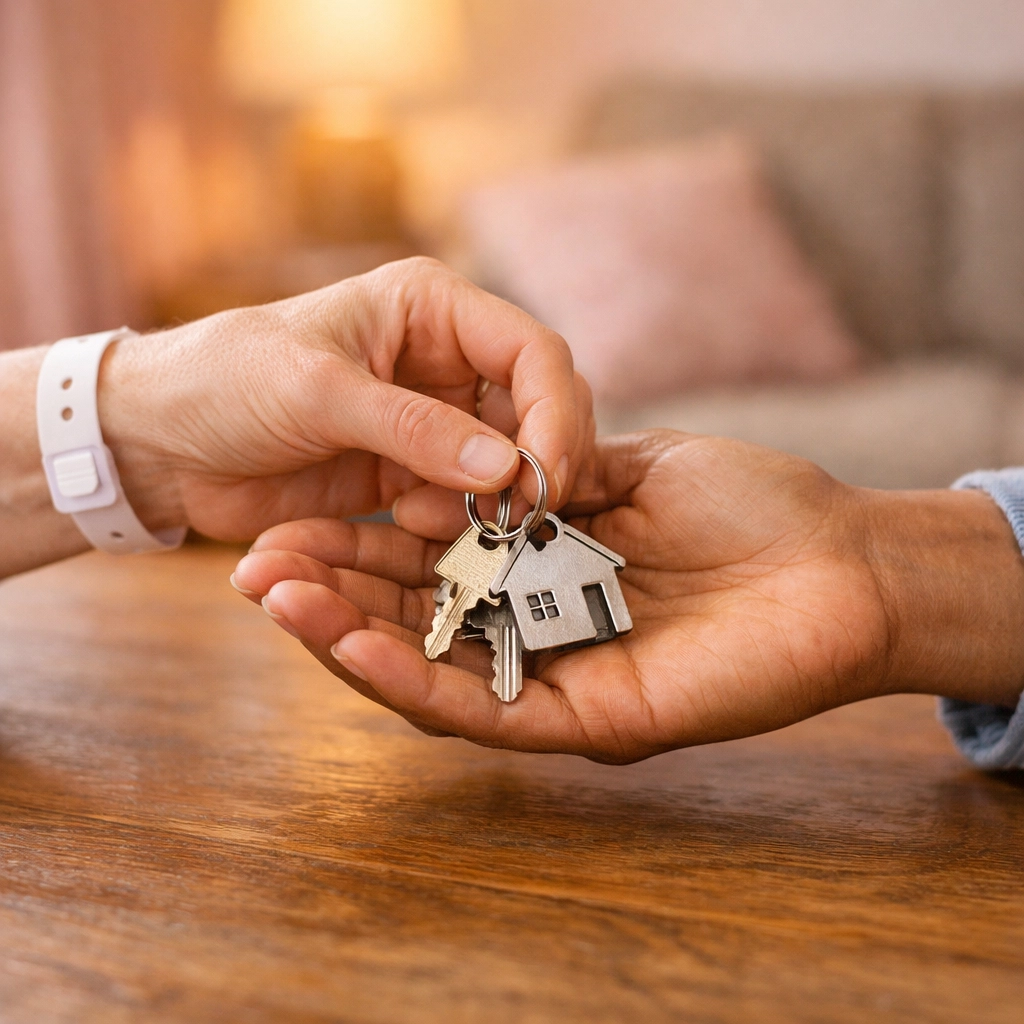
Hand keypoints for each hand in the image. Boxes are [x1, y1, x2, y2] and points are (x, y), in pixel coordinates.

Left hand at [99, 257, 591, 540]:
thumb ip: (415, 428)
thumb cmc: (224, 382)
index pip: (533, 352)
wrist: (163, 443)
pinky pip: (468, 500)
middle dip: (537, 462)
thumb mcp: (317, 391)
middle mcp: (446, 360)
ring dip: (502, 500)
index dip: (554, 413)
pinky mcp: (413, 472)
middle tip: (520, 517)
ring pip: (511, 461)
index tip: (546, 476)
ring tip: (467, 527)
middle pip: (538, 408)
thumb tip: (509, 468)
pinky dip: (465, 522)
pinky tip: (424, 528)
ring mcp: (434, 420)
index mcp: (432, 309)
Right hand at [232, 430, 1023, 762]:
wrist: (840, 557)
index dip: (360, 546)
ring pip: (432, 672)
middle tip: (253, 566)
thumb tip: (459, 465)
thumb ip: (545, 473)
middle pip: (414, 623)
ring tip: (273, 599)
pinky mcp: (590, 718)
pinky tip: (347, 645)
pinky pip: (486, 706)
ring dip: (346, 639)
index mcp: (544, 573)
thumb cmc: (749, 504)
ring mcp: (559, 679)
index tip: (295, 518)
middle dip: (332, 594)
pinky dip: (413, 679)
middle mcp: (539, 632)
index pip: (429, 566)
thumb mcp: (630, 465)